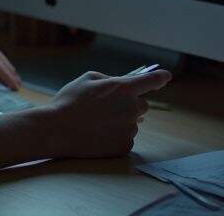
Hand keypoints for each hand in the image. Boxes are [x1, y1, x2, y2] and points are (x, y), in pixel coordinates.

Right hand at [44, 69, 171, 157]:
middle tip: (108, 108)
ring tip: (96, 123)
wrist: (57, 130)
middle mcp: (132, 108)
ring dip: (120, 121)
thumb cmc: (70, 101)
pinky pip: (125, 138)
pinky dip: (115, 136)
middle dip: (130, 105)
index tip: (166, 76)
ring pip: (132, 123)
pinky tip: (97, 135)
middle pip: (142, 105)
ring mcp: (129, 129)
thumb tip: (120, 86)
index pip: (151, 80)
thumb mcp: (87, 79)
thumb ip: (109, 79)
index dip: (160, 77)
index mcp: (124, 88)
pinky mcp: (124, 146)